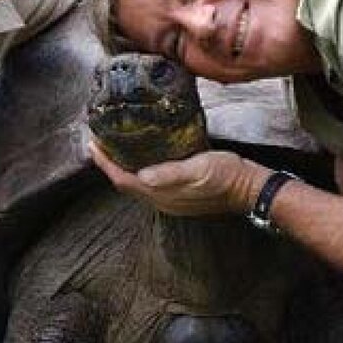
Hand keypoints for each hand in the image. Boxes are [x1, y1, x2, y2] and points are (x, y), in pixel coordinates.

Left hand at [90, 139, 270, 216]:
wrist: (249, 188)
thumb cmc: (227, 175)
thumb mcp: (200, 168)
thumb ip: (170, 173)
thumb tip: (143, 175)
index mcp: (162, 194)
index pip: (123, 180)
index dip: (105, 164)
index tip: (92, 144)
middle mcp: (161, 200)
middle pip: (125, 183)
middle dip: (110, 164)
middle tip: (99, 142)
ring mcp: (170, 199)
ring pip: (136, 184)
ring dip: (123, 167)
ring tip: (115, 146)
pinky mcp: (179, 194)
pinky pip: (150, 182)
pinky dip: (138, 168)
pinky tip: (142, 155)